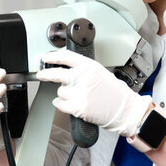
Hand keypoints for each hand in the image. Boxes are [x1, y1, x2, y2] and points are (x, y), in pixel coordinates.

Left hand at [36, 49, 152, 136]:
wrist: (125, 109)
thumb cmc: (115, 92)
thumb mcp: (100, 72)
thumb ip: (83, 70)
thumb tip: (65, 68)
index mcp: (89, 66)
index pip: (66, 57)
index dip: (52, 56)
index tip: (46, 57)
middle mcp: (83, 78)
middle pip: (56, 73)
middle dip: (45, 74)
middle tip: (41, 74)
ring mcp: (79, 93)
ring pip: (60, 91)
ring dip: (64, 94)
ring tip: (78, 96)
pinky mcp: (78, 107)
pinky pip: (60, 104)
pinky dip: (61, 104)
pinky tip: (69, 103)